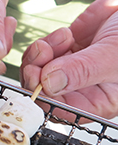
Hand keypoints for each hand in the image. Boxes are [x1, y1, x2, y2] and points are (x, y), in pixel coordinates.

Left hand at [21, 0, 117, 120]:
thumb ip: (81, 70)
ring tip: (60, 39)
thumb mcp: (113, 55)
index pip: (62, 110)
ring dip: (40, 56)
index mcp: (100, 101)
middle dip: (36, 74)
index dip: (45, 98)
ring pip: (38, 72)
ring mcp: (72, 69)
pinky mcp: (66, 50)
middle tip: (38, 57)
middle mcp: (83, 89)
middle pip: (44, 93)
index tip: (37, 78)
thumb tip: (49, 84)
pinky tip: (65, 34)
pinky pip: (42, 54)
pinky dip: (47, 43)